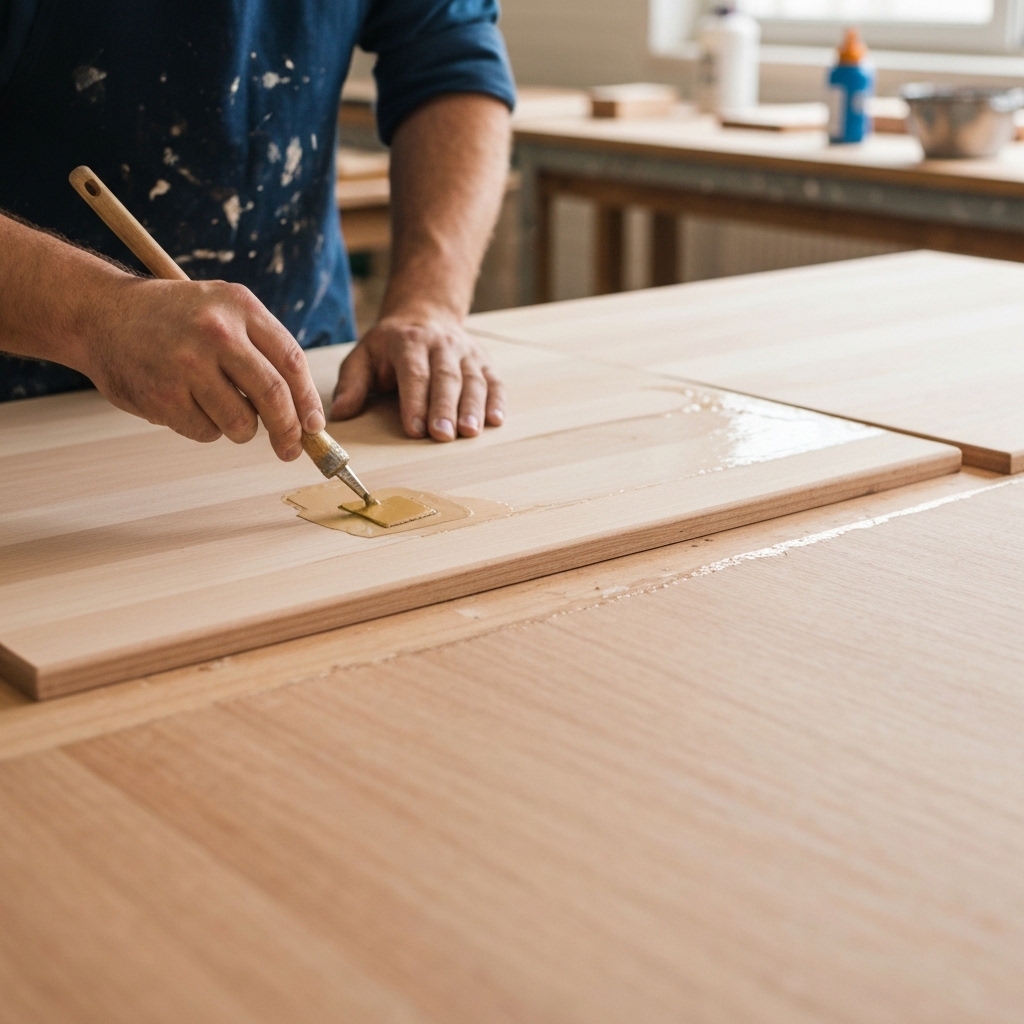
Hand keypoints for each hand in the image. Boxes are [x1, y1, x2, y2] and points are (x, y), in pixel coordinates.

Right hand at [86, 277, 324, 459]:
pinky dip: (205, 429)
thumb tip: (305, 414)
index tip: (315, 426)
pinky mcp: (163, 395)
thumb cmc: (174, 319)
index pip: (292, 361)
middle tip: (291, 449)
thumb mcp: (223, 309)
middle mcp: (216, 332)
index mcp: (239, 306)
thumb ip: (264, 349)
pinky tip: (185, 403)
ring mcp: (188, 364)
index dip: (308, 401)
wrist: (102, 315)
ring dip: (240, 430)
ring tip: (220, 408)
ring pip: (242, 423)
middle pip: (274, 397)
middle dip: (289, 432)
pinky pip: (206, 433)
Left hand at [330, 312, 504, 440]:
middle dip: (445, 407)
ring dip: (473, 407)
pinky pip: (494, 381)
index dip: (414, 401)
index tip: (414, 429)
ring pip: (473, 380)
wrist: (425, 315)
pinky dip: (497, 401)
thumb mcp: (363, 356)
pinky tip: (496, 421)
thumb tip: (340, 413)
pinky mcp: (484, 362)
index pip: (414, 373)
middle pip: (446, 378)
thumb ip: (352, 383)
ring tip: (470, 432)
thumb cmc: (390, 346)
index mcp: (408, 342)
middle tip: (443, 435)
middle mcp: (441, 345)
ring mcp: (466, 353)